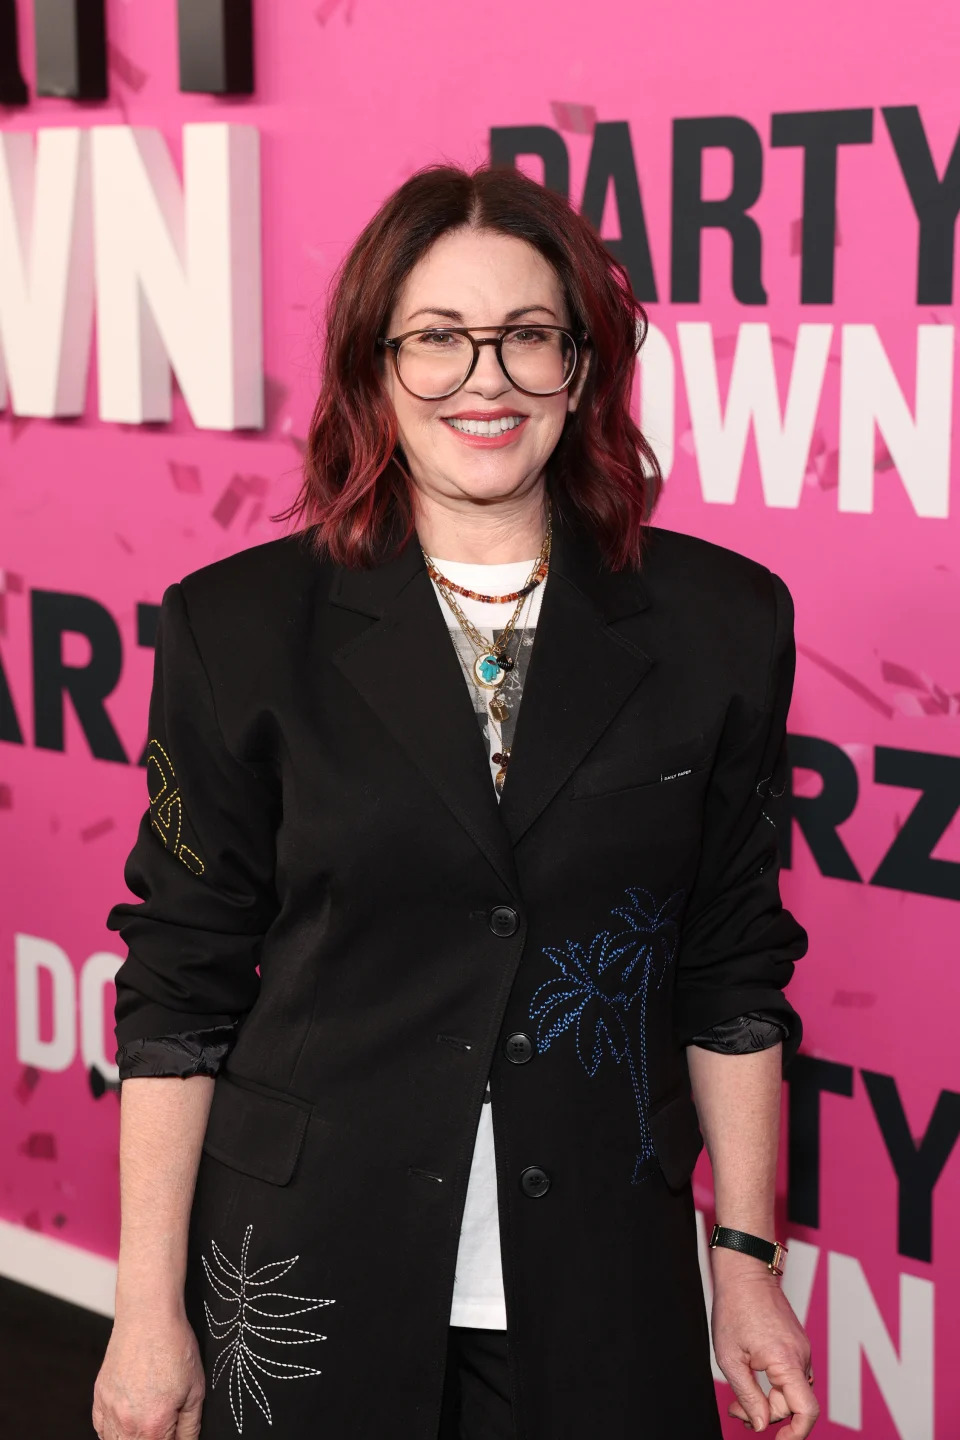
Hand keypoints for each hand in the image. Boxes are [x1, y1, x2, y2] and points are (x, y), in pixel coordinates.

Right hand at [92, 1310, 204, 1439]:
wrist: (148, 1316)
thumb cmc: (174, 1347)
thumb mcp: (196, 1390)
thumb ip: (190, 1427)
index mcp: (153, 1427)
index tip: (175, 1433)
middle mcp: (127, 1424)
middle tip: (164, 1425)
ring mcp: (109, 1411)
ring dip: (131, 1439)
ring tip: (147, 1423)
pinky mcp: (99, 1397)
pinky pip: (100, 1428)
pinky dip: (112, 1432)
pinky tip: (127, 1423)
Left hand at [712, 1271, 818, 1436]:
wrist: (745, 1272)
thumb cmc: (734, 1308)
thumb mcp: (730, 1358)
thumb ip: (748, 1396)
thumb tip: (761, 1426)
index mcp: (787, 1361)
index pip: (806, 1412)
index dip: (795, 1434)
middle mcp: (801, 1356)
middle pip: (794, 1404)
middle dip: (767, 1416)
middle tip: (736, 1413)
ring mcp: (801, 1347)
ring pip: (791, 1390)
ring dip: (769, 1401)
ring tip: (739, 1400)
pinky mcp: (796, 1342)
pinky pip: (790, 1373)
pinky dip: (774, 1384)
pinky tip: (751, 1378)